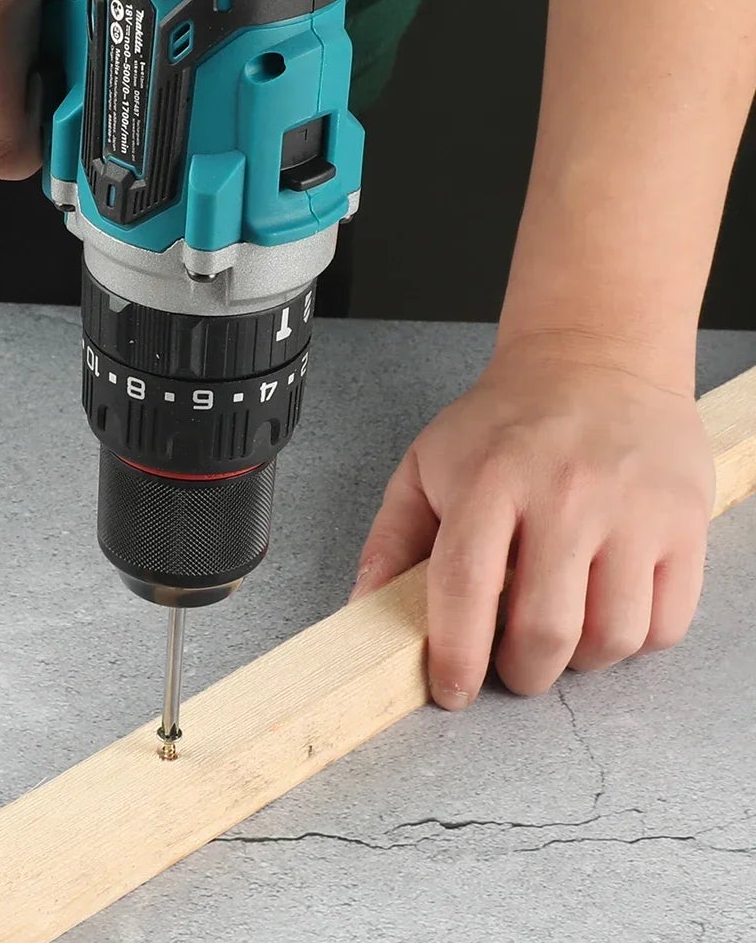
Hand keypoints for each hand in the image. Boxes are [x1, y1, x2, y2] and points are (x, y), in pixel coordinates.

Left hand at [350, 336, 714, 707]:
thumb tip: (365, 605)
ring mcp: (632, 511)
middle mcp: (565, 495)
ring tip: (560, 635)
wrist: (595, 361)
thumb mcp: (429, 461)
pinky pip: (665, 623)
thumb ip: (394, 535)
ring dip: (580, 662)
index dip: (456, 654)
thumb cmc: (507, 420)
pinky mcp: (685, 524)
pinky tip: (606, 609)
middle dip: (521, 672)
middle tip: (510, 667)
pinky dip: (635, 640)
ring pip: (611, 638)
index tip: (451, 689)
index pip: (466, 586)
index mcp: (491, 480)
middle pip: (545, 629)